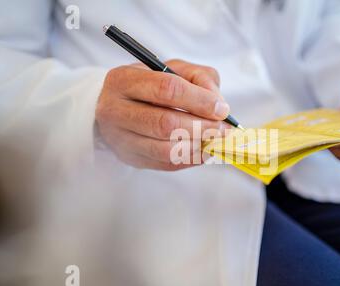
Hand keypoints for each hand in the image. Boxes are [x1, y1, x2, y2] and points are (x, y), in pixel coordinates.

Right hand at [96, 60, 229, 169]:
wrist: (118, 107)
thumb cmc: (150, 85)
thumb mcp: (173, 69)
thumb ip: (199, 78)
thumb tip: (218, 104)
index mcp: (124, 80)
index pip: (167, 89)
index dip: (199, 100)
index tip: (221, 109)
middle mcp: (116, 111)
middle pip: (165, 123)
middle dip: (201, 127)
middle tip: (223, 128)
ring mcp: (121, 139)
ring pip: (166, 149)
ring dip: (198, 145)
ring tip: (215, 138)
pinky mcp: (132, 158)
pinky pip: (167, 164)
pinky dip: (192, 158)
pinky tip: (205, 150)